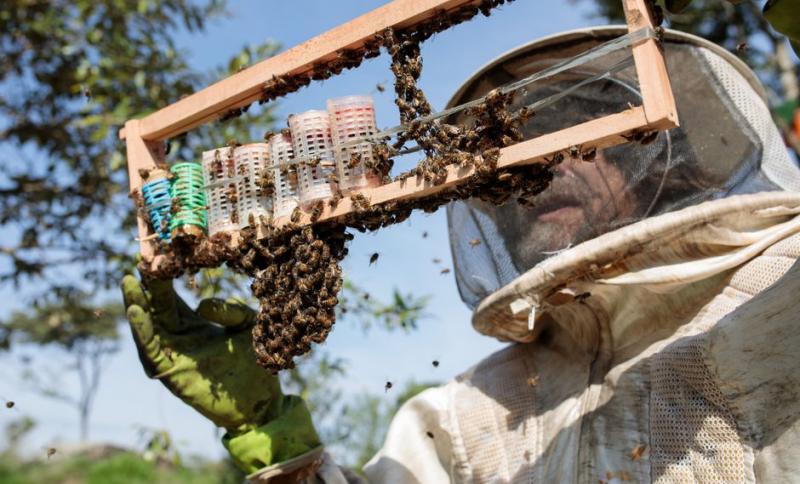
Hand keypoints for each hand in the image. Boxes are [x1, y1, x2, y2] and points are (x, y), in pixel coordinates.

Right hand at [121, 275, 320, 474]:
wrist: (262, 401)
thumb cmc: (257, 361)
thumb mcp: (249, 325)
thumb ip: (230, 310)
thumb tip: (202, 305)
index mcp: (195, 324)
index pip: (171, 298)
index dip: (162, 279)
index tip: (155, 256)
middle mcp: (179, 338)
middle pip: (156, 308)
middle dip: (145, 286)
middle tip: (138, 261)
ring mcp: (173, 355)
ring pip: (147, 327)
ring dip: (136, 304)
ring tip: (130, 282)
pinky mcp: (171, 373)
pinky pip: (152, 350)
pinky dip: (142, 331)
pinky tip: (137, 311)